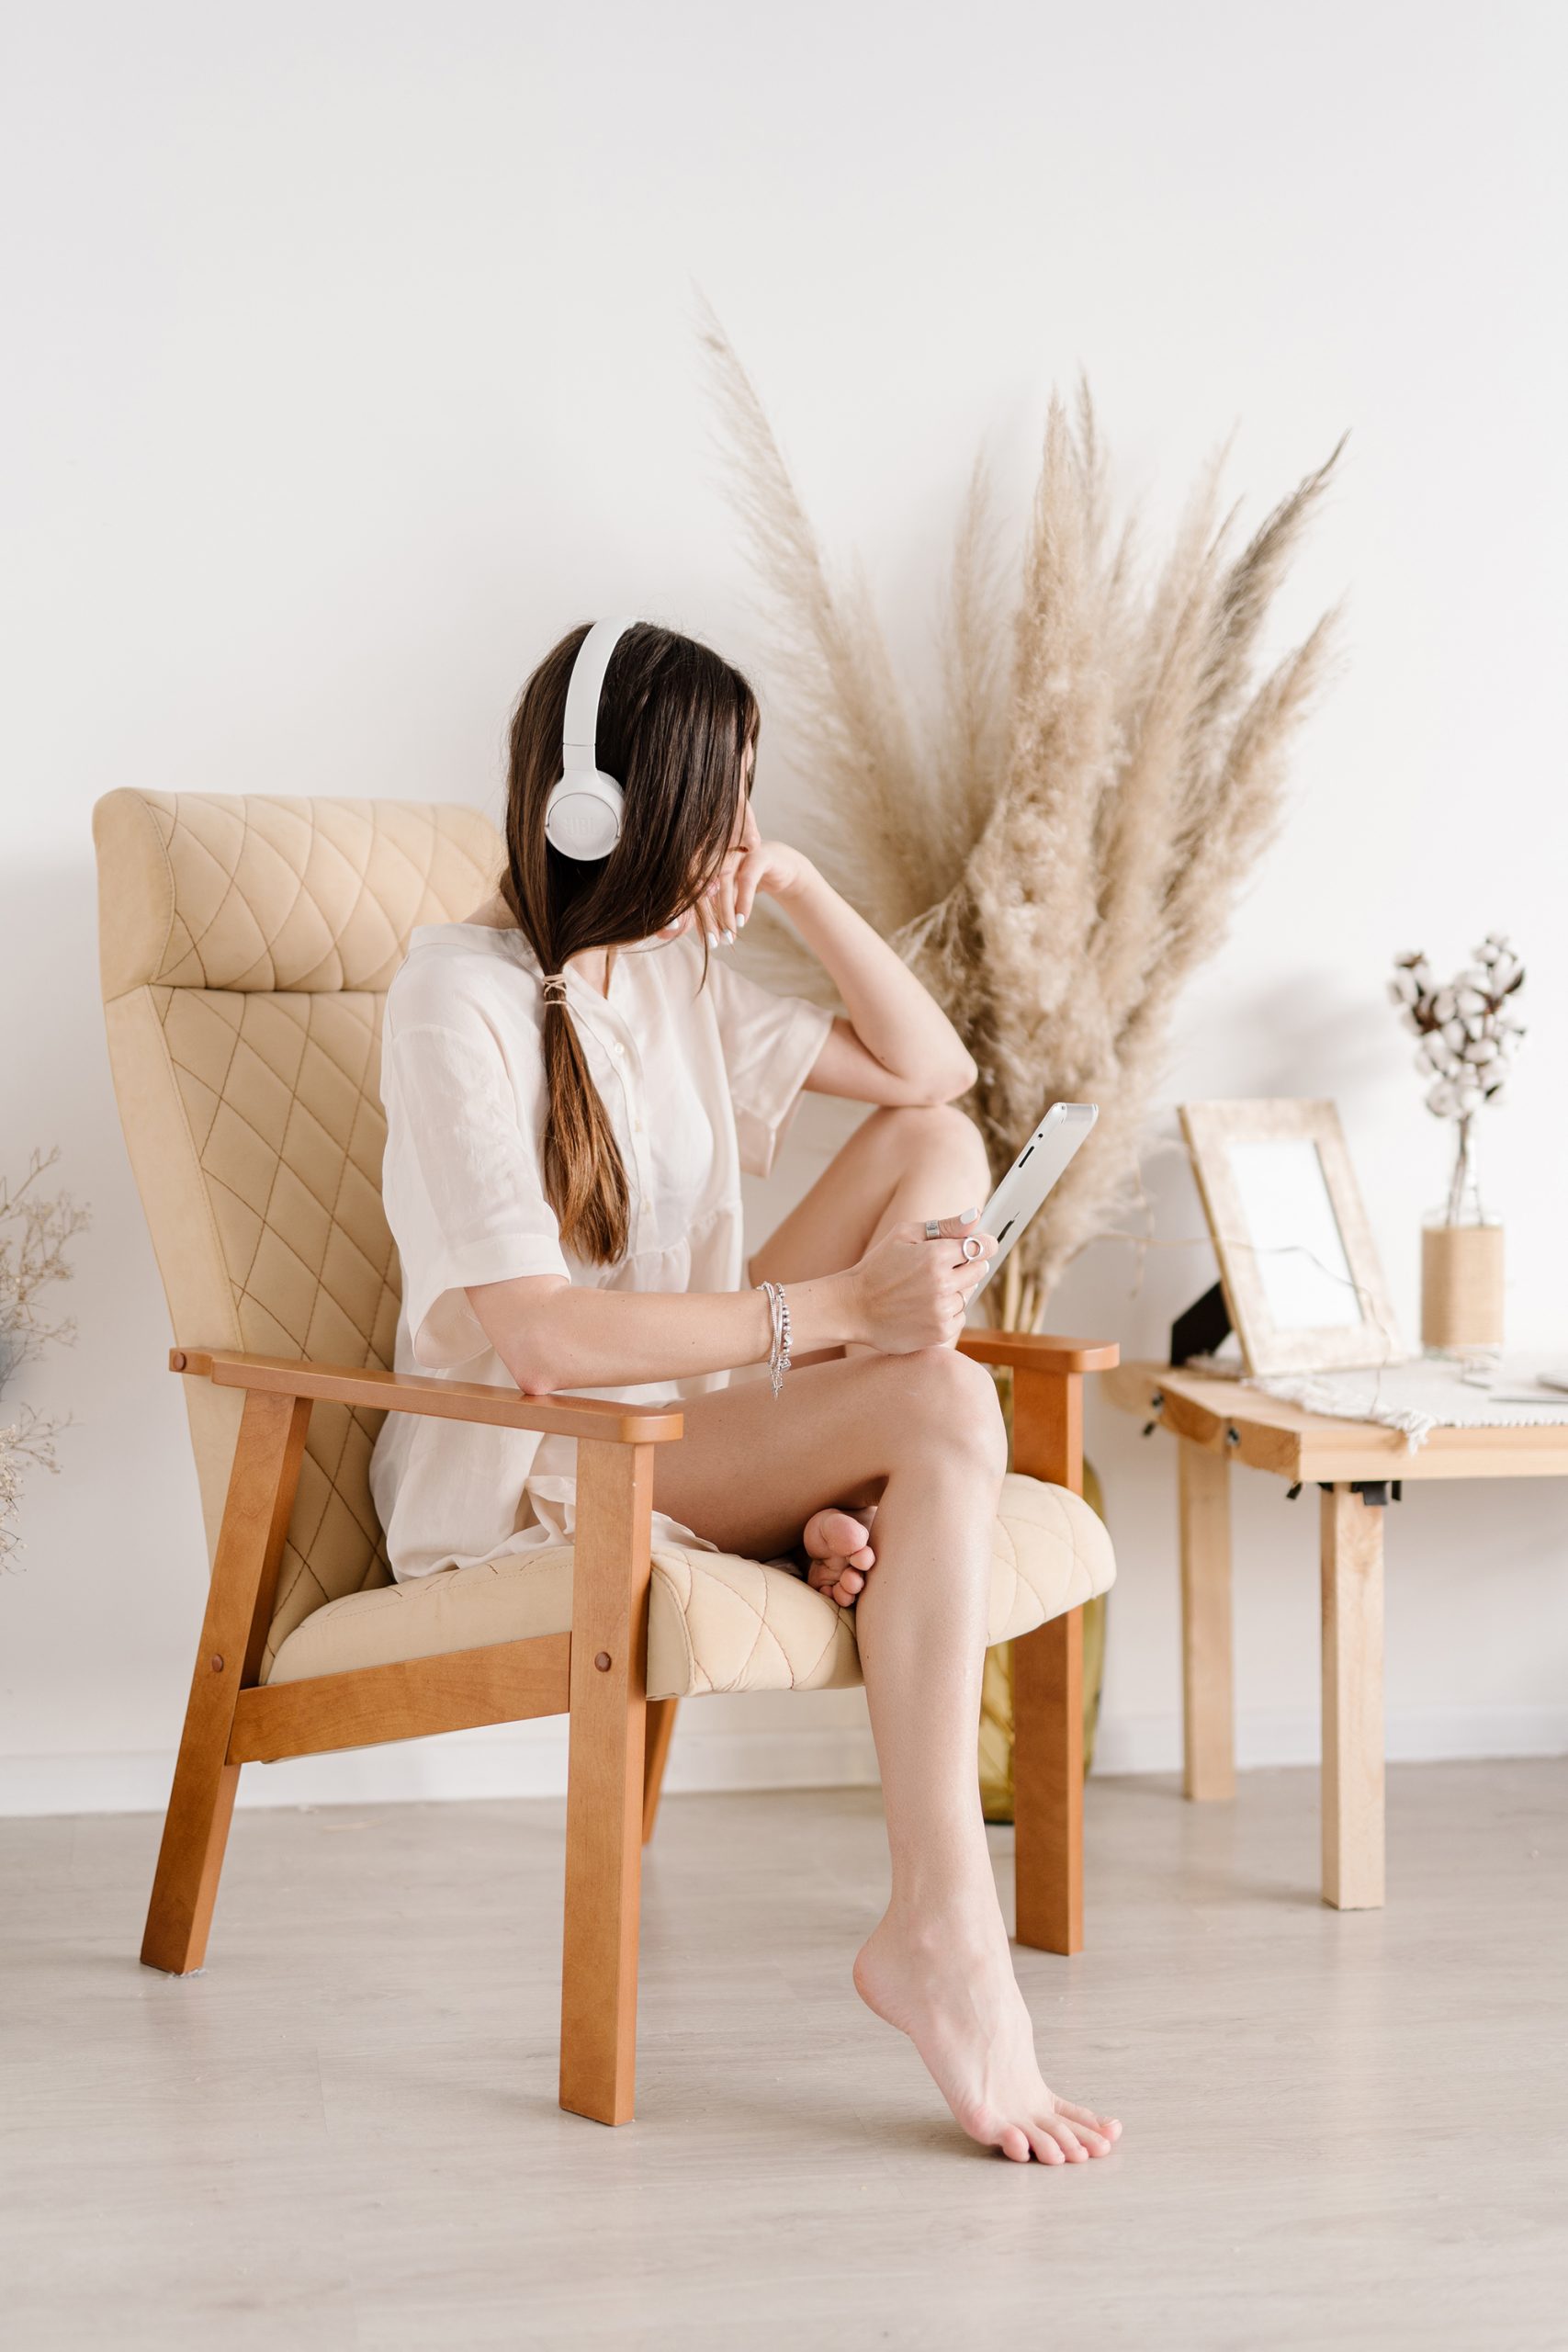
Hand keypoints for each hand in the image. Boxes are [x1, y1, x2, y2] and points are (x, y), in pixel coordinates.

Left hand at [660, 793, 815, 946]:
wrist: (782, 868)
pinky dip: (743, 903)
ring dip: (725, 914)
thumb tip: (668, 931)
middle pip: (703, 885)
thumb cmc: (744, 884)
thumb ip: (699, 910)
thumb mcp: (722, 897)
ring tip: (727, 938)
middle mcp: (715, 850)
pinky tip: (741, 922)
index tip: (671, 932)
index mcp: (701, 857)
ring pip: (724, 884)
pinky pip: (747, 880)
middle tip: (708, 943)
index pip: (685, 884)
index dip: (678, 908)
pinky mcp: (758, 854)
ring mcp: (737, 849)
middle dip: (704, 917)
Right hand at [847, 1209, 996, 1353]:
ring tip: (925, 1289)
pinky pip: (959, 1317)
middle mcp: (942, 1284)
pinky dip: (947, 1312)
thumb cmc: (878, 1266)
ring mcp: (941, 1310)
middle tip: (942, 1267)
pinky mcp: (939, 1332)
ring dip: (955, 1290)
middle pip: (980, 1270)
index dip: (984, 1244)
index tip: (982, 1245)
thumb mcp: (904, 1236)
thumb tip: (976, 1215)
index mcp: (935, 1255)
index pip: (981, 1247)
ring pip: (968, 1295)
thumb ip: (944, 1226)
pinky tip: (924, 1307)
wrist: (852, 1307)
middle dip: (967, 1266)